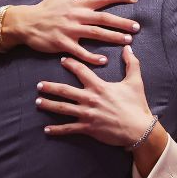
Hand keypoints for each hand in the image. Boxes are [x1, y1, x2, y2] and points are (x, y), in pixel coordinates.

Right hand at [6, 0, 139, 64]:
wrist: (27, 22)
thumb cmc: (47, 7)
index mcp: (79, 3)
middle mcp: (77, 16)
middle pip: (104, 18)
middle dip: (122, 22)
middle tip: (137, 27)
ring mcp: (71, 30)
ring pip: (96, 33)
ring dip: (113, 37)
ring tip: (128, 41)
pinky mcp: (63, 43)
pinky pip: (80, 51)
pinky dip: (92, 57)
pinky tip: (103, 61)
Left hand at [37, 47, 152, 146]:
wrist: (138, 129)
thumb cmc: (136, 105)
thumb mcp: (135, 82)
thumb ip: (131, 63)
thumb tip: (128, 48)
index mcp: (99, 86)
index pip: (81, 71)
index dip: (71, 64)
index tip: (62, 60)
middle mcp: (90, 99)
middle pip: (65, 90)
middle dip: (50, 87)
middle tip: (39, 85)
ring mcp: (87, 114)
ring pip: (63, 108)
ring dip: (49, 105)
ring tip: (38, 102)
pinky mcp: (88, 128)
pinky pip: (69, 128)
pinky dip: (57, 129)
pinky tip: (46, 130)